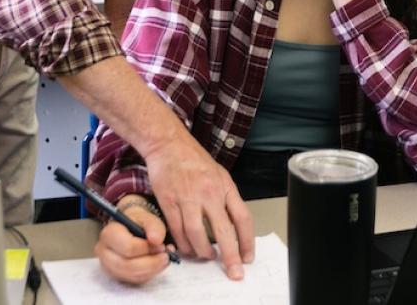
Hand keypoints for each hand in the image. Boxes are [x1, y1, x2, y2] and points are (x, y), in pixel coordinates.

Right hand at [95, 196, 170, 284]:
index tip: (162, 245)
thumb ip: (153, 226)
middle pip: (127, 266)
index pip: (128, 247)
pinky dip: (148, 274)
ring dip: (152, 270)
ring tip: (164, 259)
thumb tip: (157, 240)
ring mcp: (109, 266)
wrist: (130, 225)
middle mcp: (104, 252)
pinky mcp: (117, 275)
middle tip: (166, 256)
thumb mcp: (146, 216)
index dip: (147, 249)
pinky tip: (157, 264)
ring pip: (131, 276)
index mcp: (109, 234)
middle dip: (151, 263)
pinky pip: (133, 281)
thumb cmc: (136, 220)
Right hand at [145, 132, 254, 279]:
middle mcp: (209, 193)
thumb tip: (234, 226)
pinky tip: (187, 248)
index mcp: (224, 186)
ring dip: (202, 252)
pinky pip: (177, 231)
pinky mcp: (169, 201)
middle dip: (230, 257)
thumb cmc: (194, 159)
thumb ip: (226, 199)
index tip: (248, 257)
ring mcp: (188, 197)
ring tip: (206, 256)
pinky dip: (183, 244)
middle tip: (234, 271)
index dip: (248, 241)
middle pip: (224, 232)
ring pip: (197, 236)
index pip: (243, 218)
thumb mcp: (219, 175)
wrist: (169, 144)